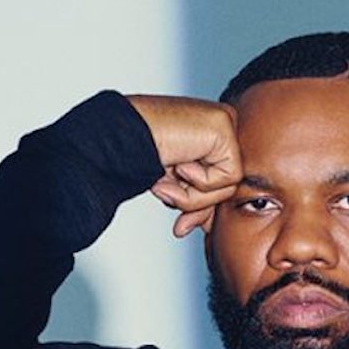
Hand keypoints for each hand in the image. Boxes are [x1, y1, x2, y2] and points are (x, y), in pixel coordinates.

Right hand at [127, 94, 241, 236]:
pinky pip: (230, 175)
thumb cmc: (136, 155)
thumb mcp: (173, 186)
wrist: (118, 138)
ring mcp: (225, 121)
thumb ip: (195, 202)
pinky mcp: (225, 124)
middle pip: (227, 184)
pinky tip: (180, 164)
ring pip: (229, 184)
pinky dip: (202, 181)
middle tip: (179, 223)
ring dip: (195, 196)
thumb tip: (210, 226)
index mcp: (209, 133)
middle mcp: (220, 124)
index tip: (182, 227)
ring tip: (168, 183)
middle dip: (202, 207)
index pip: (221, 180)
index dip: (202, 208)